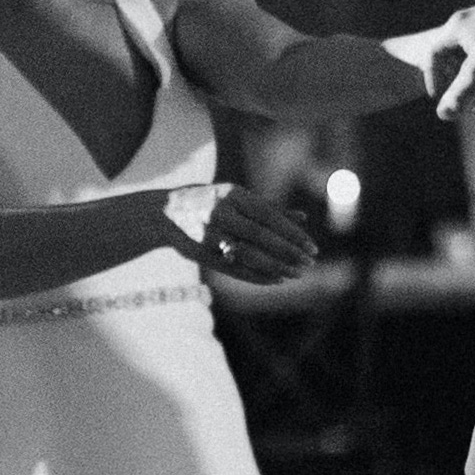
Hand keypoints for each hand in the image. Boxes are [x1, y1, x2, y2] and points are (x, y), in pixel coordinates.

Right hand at [163, 182, 316, 284]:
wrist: (162, 213)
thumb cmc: (209, 201)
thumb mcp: (237, 197)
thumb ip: (269, 207)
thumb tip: (304, 218)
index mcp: (232, 194)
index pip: (270, 216)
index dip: (292, 233)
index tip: (312, 247)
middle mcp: (220, 213)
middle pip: (261, 236)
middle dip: (288, 252)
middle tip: (309, 263)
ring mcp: (209, 234)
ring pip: (249, 254)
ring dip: (276, 266)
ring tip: (296, 274)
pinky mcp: (202, 253)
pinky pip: (235, 267)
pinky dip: (257, 275)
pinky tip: (275, 279)